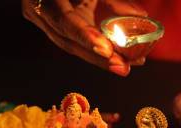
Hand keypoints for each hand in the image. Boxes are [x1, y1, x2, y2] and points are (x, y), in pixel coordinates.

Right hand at [23, 0, 146, 75]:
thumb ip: (112, 0)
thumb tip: (142, 16)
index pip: (64, 20)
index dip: (85, 36)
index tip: (106, 50)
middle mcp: (38, 10)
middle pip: (68, 42)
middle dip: (97, 58)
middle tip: (123, 68)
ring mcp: (42, 19)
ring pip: (70, 46)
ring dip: (98, 59)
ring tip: (124, 66)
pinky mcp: (50, 25)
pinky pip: (72, 41)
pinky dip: (93, 50)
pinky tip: (114, 58)